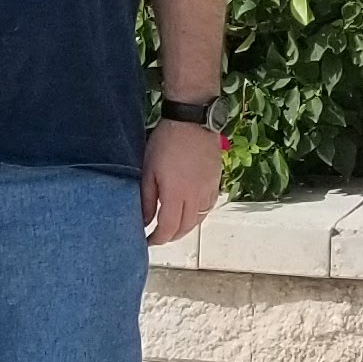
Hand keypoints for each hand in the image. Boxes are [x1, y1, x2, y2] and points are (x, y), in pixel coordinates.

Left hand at [142, 120, 222, 247]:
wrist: (192, 120)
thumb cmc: (166, 142)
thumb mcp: (149, 169)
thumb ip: (148, 199)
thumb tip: (145, 221)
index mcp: (176, 195)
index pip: (169, 228)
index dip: (158, 239)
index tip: (148, 241)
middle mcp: (196, 197)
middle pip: (186, 227)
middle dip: (171, 236)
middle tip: (159, 236)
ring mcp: (208, 189)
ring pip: (199, 219)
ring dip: (186, 227)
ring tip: (174, 226)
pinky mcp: (216, 181)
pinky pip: (209, 206)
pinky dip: (198, 214)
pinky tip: (191, 211)